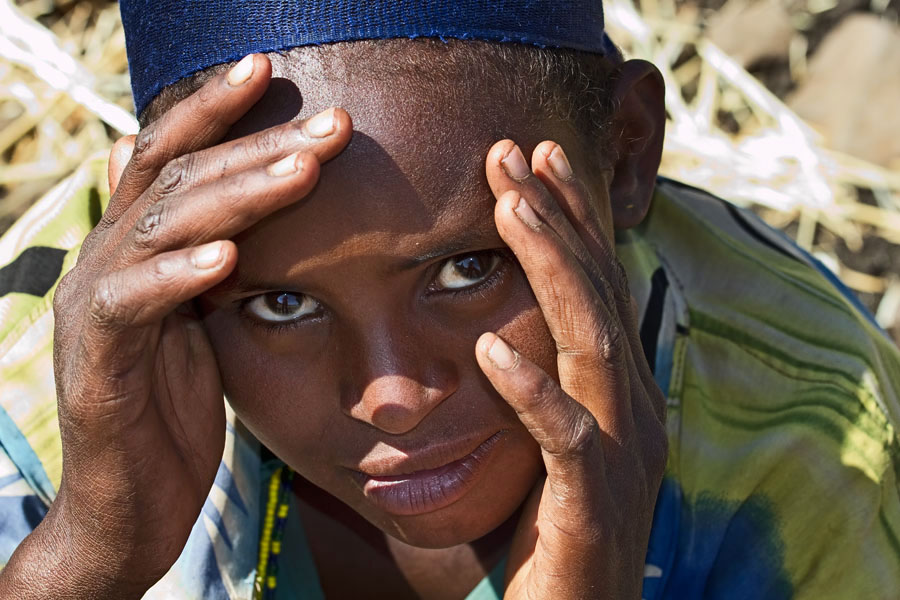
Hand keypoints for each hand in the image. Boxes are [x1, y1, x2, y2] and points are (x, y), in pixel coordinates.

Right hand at [0, 55, 351, 597]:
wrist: (132, 506)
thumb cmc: (174, 412)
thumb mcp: (198, 326)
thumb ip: (201, 264)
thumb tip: (214, 212)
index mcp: (138, 250)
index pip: (172, 159)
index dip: (215, 109)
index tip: (271, 67)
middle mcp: (109, 263)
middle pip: (178, 180)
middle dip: (254, 143)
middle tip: (332, 123)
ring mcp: (96, 310)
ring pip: (158, 228)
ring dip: (234, 195)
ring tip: (303, 170)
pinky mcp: (98, 366)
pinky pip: (131, 307)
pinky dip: (177, 277)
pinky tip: (225, 258)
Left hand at [476, 140, 667, 598]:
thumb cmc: (554, 531)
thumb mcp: (548, 443)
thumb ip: (538, 388)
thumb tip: (494, 336)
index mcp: (623, 388)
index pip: (600, 284)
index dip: (573, 218)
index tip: (536, 160)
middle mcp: (634, 408)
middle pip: (597, 293)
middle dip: (557, 217)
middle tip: (514, 152)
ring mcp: (621, 454)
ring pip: (589, 345)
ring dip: (551, 270)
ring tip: (509, 210)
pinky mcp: (593, 506)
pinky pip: (565, 441)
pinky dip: (530, 395)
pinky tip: (489, 355)